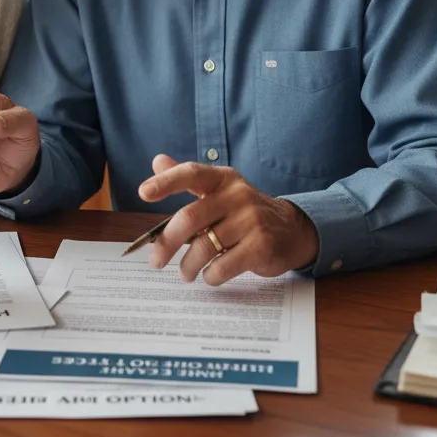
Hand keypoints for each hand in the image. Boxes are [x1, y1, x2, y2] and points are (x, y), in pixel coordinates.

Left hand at [139, 155, 318, 285]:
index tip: (143, 193)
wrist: (292, 230)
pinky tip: (209, 275)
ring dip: (188, 265)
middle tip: (156, 261)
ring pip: (204, 246)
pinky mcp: (261, 246)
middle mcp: (238, 195)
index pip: (191, 173)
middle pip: (191, 218)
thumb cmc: (245, 211)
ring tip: (185, 273)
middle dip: (167, 242)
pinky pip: (223, 266)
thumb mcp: (220, 189)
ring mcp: (252, 220)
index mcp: (223, 179)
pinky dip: (210, 275)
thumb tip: (157, 161)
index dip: (166, 182)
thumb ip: (189, 178)